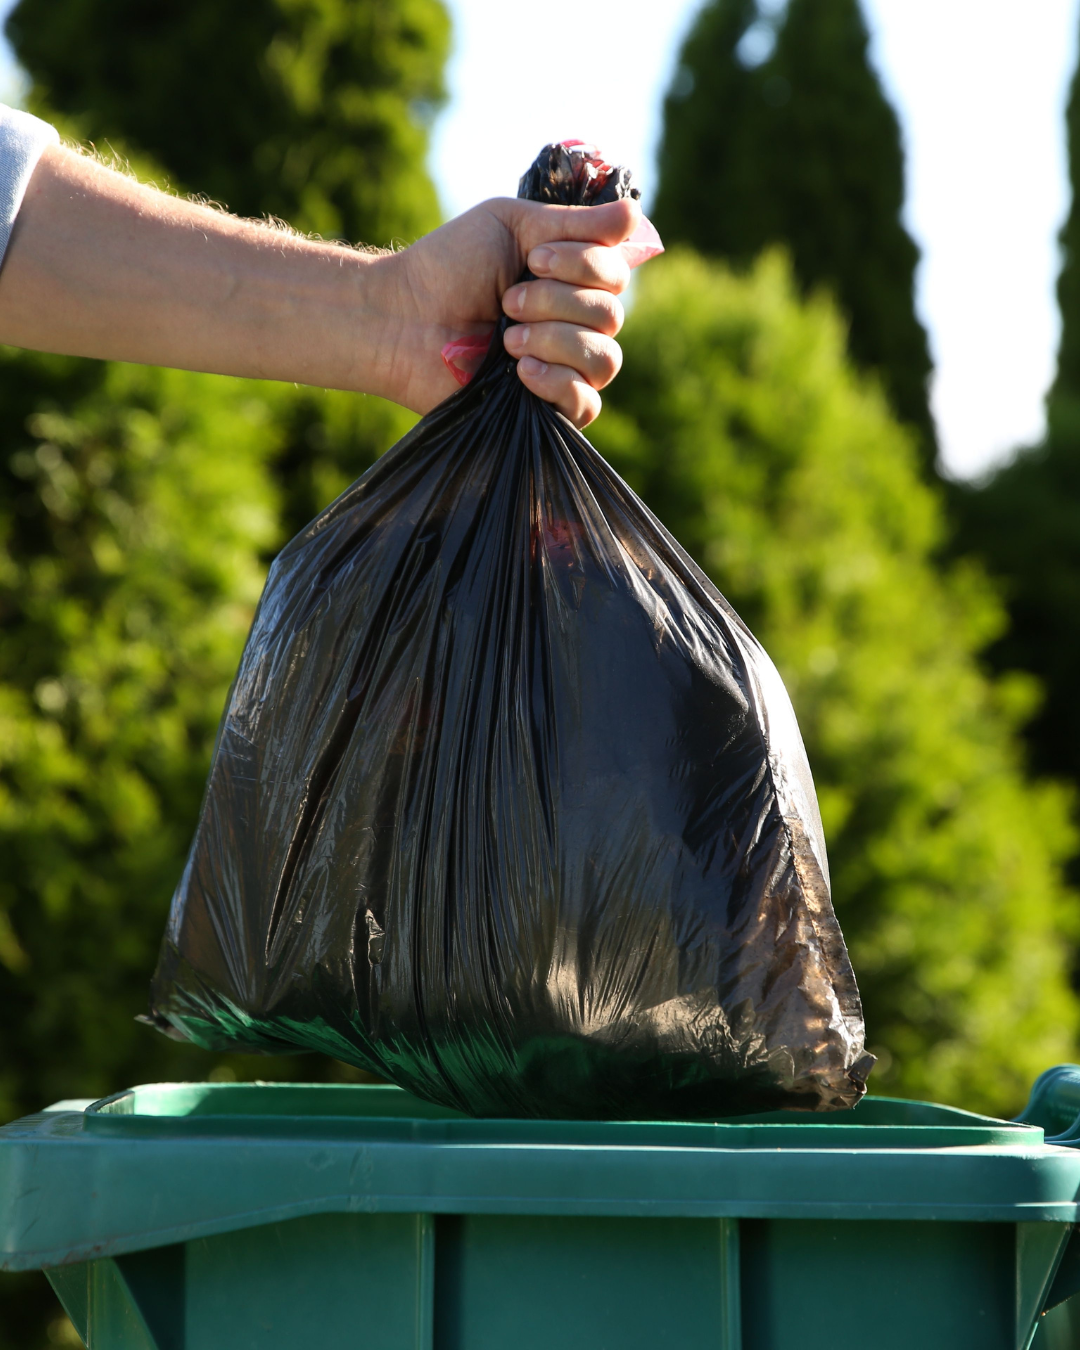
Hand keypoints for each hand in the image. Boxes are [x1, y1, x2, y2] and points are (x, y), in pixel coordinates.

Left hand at [383, 197, 643, 427]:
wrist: (401, 319)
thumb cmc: (448, 267)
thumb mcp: (512, 225)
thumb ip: (573, 223)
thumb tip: (634, 211)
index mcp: (572, 280)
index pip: (616, 274)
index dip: (582, 264)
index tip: (533, 259)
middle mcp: (576, 324)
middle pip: (611, 316)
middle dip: (557, 302)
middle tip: (507, 301)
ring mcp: (564, 369)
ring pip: (604, 360)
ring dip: (553, 340)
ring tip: (506, 338)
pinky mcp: (547, 411)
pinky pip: (586, 405)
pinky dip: (557, 383)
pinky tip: (520, 371)